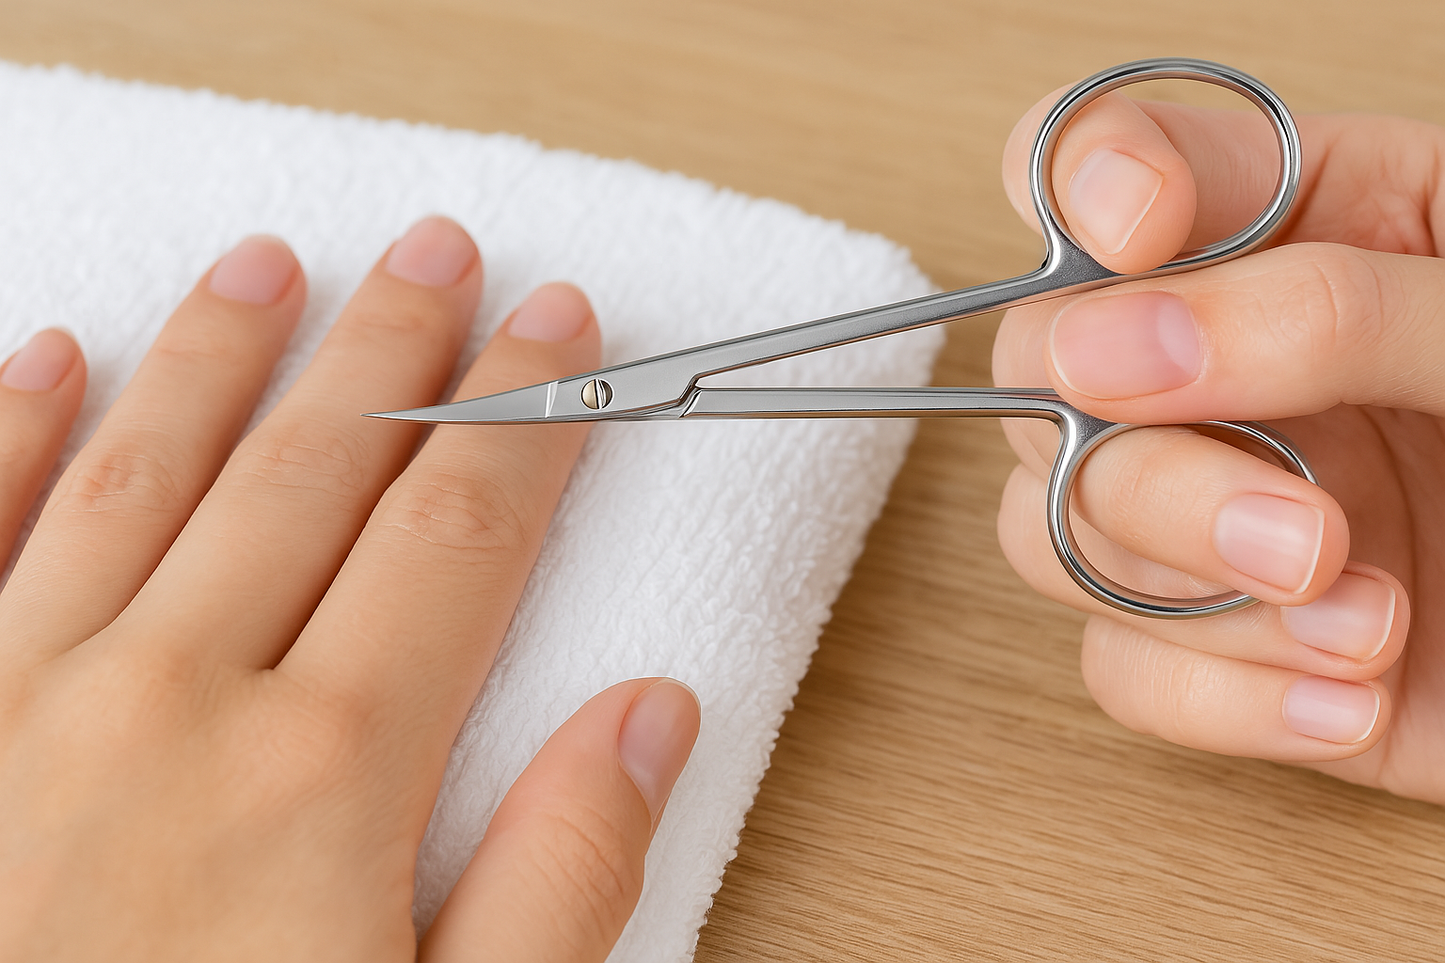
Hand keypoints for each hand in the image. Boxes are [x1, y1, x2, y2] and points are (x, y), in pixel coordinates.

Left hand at [0, 217, 699, 960]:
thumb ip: (561, 878)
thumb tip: (648, 716)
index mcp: (321, 773)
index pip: (461, 530)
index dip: (528, 417)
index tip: (564, 334)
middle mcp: (169, 700)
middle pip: (316, 470)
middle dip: (395, 348)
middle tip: (439, 252)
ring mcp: (19, 700)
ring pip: (144, 469)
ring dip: (219, 352)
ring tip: (268, 264)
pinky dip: (12, 434)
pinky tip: (51, 357)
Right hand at [992, 86, 1444, 803]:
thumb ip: (1325, 310)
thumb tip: (1115, 344)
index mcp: (1297, 227)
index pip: (1106, 152)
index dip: (1084, 177)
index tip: (1144, 237)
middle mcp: (1224, 364)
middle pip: (1047, 380)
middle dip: (1153, 469)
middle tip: (1301, 526)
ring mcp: (1211, 507)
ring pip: (1053, 535)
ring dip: (1193, 593)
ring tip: (1364, 618)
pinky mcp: (1225, 647)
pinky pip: (1125, 672)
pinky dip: (1225, 700)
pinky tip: (1350, 695)